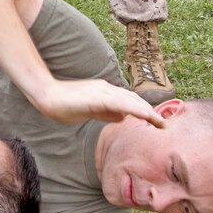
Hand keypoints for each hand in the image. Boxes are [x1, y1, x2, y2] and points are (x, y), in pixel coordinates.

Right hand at [36, 78, 165, 127]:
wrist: (47, 96)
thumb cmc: (65, 105)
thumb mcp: (90, 111)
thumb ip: (106, 113)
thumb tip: (123, 117)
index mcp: (105, 92)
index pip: (129, 101)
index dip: (143, 110)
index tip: (156, 121)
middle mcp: (107, 89)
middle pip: (134, 100)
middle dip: (150, 112)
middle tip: (164, 124)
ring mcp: (102, 91)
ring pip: (130, 101)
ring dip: (148, 112)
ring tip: (161, 122)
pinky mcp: (97, 97)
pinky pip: (121, 103)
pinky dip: (135, 109)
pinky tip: (145, 116)